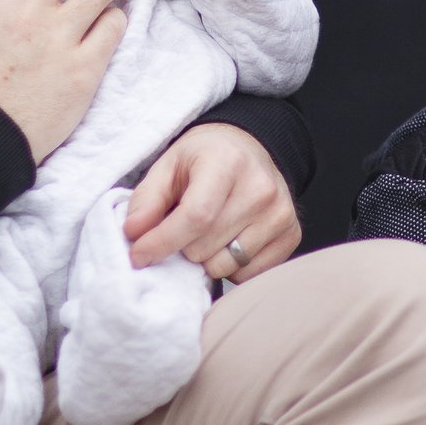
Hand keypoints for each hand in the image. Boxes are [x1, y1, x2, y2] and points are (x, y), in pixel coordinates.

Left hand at [124, 122, 301, 282]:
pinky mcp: (292, 235)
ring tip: (208, 233)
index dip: (162, 242)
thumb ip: (146, 199)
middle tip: (184, 228)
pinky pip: (248, 274)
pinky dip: (231, 267)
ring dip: (206, 259)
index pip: (196, 216)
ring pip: (225, 266)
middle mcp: (261, 189)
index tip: (138, 255)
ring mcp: (281, 214)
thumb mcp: (168, 166)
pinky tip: (229, 241)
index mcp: (228, 163)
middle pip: (205, 248)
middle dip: (182, 248)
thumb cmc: (204, 159)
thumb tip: (133, 234)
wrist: (251, 150)